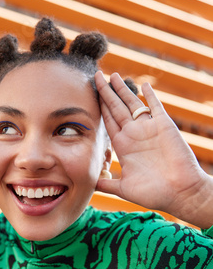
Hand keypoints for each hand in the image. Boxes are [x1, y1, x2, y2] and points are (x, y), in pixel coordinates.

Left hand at [95, 71, 210, 225]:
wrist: (180, 193)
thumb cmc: (154, 193)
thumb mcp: (123, 188)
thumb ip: (107, 183)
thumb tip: (89, 184)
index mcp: (123, 146)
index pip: (107, 121)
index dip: (98, 108)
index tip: (88, 95)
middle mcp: (134, 134)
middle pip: (116, 108)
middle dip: (106, 92)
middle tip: (96, 76)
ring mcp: (149, 128)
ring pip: (132, 103)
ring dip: (122, 89)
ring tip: (112, 75)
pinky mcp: (164, 125)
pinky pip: (155, 106)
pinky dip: (150, 95)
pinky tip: (143, 84)